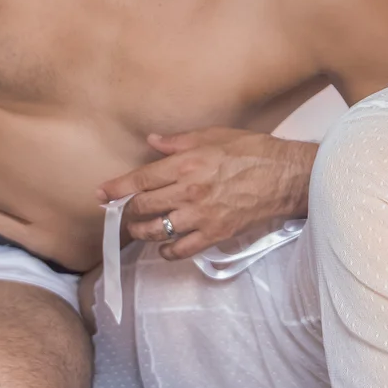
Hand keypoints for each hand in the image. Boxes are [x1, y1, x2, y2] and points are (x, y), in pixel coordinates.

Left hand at [96, 129, 313, 260]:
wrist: (285, 176)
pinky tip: (164, 247)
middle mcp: (188, 191)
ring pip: (157, 231)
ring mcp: (201, 216)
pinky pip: (181, 250)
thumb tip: (151, 142)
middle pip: (143, 207)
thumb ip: (177, 142)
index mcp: (186, 164)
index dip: (116, 189)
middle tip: (121, 212)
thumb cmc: (252, 151)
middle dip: (126, 211)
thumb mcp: (213, 135)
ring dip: (141, 232)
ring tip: (139, 228)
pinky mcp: (215, 234)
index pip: (140, 180)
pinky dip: (167, 252)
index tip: (101, 194)